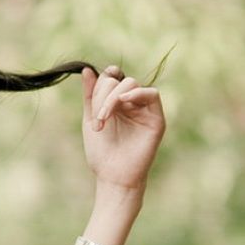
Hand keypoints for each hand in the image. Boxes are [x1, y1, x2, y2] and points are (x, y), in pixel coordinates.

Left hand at [81, 65, 164, 194]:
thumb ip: (90, 95)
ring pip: (132, 85)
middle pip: (120, 80)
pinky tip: (123, 102)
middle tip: (98, 118)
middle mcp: (132, 104)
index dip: (103, 80)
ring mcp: (144, 111)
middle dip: (103, 95)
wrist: (112, 175)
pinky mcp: (156, 119)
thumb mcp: (90, 118)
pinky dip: (137, 93)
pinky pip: (152, 95)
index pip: (112, 78)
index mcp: (116, 102)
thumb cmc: (101, 152)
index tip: (93, 96)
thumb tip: (87, 69)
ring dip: (114, 97)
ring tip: (104, 117)